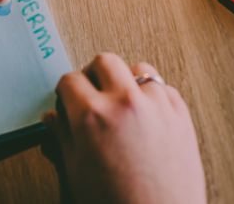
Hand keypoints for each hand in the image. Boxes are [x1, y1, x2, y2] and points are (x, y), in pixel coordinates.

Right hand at [44, 53, 205, 203]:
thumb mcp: (77, 171)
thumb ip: (62, 137)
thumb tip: (52, 118)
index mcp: (92, 115)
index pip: (70, 79)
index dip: (65, 91)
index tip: (67, 100)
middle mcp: (125, 102)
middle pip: (104, 61)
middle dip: (94, 75)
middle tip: (92, 95)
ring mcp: (157, 105)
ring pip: (138, 68)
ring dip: (127, 81)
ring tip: (122, 104)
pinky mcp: (181, 115)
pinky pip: (164, 89)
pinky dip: (153, 96)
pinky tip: (145, 117)